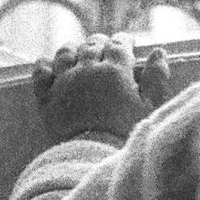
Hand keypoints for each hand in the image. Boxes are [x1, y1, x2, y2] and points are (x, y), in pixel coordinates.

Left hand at [31, 35, 171, 142]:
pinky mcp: (46, 99)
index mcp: (114, 72)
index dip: (124, 40)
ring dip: (74, 48)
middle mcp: (86, 71)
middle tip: (106, 46)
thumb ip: (156, 79)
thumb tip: (158, 53)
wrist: (94, 159)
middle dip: (101, 42)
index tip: (128, 42)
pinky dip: (45, 64)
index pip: (119, 45)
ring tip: (78, 49)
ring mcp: (63, 83)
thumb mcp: (151, 109)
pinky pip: (41, 72)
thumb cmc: (128, 137)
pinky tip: (49, 63)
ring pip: (65, 53)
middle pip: (92, 45)